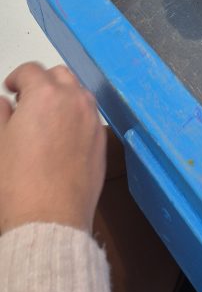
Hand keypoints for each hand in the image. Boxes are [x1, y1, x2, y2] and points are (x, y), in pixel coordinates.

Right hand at [0, 63, 105, 235]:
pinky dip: (76, 116)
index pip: (31, 70)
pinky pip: (89, 116)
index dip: (17, 77)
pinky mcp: (101, 140)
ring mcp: (91, 119)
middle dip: (42, 82)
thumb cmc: (18, 184)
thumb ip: (1, 114)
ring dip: (62, 96)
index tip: (11, 88)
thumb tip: (5, 103)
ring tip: (46, 117)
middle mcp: (73, 100)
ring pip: (79, 93)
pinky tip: (62, 136)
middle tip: (26, 100)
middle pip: (59, 75)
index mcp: (45, 94)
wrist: (48, 220)